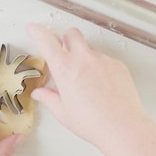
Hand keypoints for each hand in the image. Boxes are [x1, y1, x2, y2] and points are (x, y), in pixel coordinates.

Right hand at [26, 24, 146, 148]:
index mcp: (65, 69)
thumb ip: (49, 98)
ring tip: (88, 82)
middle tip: (65, 54)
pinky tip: (102, 86)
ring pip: (90, 49)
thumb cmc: (93, 122)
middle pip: (72, 34)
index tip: (34, 28)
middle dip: (66, 40)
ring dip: (85, 58)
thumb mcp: (63, 112)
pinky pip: (105, 60)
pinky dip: (101, 68)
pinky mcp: (118, 64)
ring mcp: (102, 60)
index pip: (46, 41)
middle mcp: (83, 59)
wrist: (122, 126)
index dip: (38, 31)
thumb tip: (41, 93)